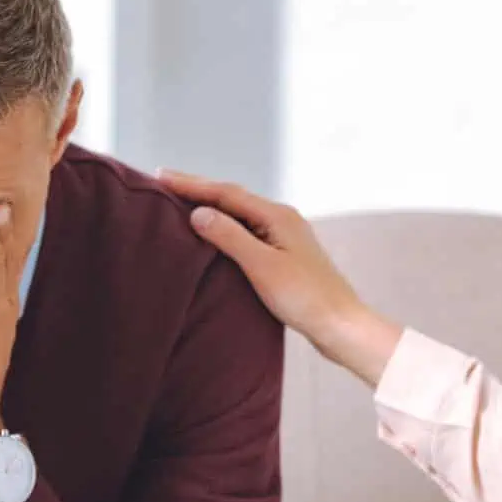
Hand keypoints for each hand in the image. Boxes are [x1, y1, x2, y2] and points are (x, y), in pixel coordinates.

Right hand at [157, 169, 401, 385]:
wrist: (340, 325)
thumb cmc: (305, 298)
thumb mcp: (262, 267)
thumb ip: (230, 237)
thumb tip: (198, 213)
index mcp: (277, 216)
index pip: (226, 193)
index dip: (192, 184)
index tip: (160, 177)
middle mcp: (282, 218)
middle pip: (233, 198)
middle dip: (199, 189)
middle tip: (164, 182)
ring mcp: (285, 235)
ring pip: (240, 213)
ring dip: (211, 205)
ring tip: (181, 202)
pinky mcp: (285, 253)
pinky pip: (248, 229)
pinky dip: (225, 225)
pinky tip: (214, 232)